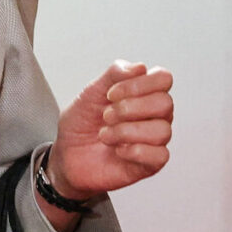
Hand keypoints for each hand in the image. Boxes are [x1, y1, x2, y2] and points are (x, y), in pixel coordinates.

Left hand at [50, 61, 173, 198]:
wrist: (67, 154)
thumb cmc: (82, 123)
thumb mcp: (91, 92)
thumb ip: (114, 74)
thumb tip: (140, 67)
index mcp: (144, 93)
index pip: (163, 79)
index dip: (138, 84)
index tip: (111, 94)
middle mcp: (154, 115)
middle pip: (165, 103)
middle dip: (129, 108)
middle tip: (106, 116)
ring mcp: (153, 140)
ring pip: (162, 130)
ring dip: (126, 131)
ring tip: (106, 135)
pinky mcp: (150, 164)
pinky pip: (160, 155)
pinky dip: (135, 151)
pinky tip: (118, 150)